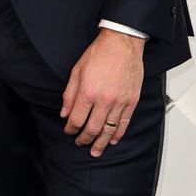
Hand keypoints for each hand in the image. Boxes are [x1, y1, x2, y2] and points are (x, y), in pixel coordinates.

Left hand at [60, 28, 144, 157]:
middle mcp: (104, 100)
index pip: (76, 119)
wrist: (121, 44)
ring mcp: (119, 102)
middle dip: (84, 139)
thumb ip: (69, 94)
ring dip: (100, 142)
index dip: (71, 128)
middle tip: (80, 143)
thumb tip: (64, 112)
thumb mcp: (77, 71)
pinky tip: (112, 140)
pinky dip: (118, 134)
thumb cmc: (99, 54)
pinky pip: (124, 123)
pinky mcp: (131, 101)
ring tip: (95, 151)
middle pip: (92, 128)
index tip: (69, 131)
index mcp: (88, 92)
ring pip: (108, 129)